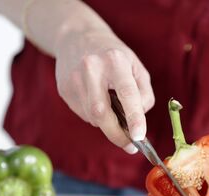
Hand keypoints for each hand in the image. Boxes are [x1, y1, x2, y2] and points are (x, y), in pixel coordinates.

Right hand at [55, 29, 154, 153]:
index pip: (126, 93)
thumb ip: (144, 93)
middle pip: (102, 113)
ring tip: (113, 109)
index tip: (139, 137)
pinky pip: (83, 114)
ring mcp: (74, 80)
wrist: (77, 37)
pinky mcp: (64, 89)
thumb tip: (139, 119)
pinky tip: (98, 101)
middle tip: (130, 146)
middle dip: (116, 135)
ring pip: (93, 117)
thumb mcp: (136, 66)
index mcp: (114, 61)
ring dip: (107, 123)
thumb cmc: (114, 56)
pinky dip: (95, 116)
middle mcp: (91, 69)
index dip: (134, 117)